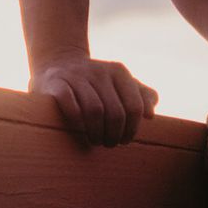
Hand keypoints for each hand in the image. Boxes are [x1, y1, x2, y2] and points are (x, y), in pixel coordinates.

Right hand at [29, 50, 158, 146]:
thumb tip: (150, 114)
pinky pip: (70, 104)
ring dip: (97, 132)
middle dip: (114, 134)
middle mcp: (99, 71)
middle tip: (110, 144)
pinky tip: (80, 131)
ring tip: (96, 141)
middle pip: (115, 112)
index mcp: (119, 72)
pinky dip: (77, 122)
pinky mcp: (56, 82)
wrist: (58, 63)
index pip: (134, 106)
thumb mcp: (120, 83)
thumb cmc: (96, 82)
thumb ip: (141, 95)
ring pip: (95, 111)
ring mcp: (77, 75)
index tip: (125, 140)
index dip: (132, 128)